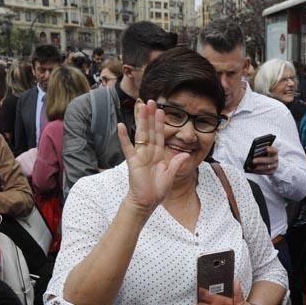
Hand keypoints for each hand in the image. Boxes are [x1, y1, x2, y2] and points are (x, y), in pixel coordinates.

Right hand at [118, 100, 189, 214]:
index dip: (160, 123)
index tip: (161, 110)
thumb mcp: (170, 175)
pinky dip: (124, 137)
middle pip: (149, 130)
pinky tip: (120, 125)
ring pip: (141, 134)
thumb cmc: (156, 190)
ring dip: (141, 120)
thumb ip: (176, 163)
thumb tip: (185, 154)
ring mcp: (140, 156)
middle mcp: (148, 152)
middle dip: (150, 116)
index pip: (159, 135)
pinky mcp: (133, 162)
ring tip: (140, 106)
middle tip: (150, 101)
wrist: (146, 202)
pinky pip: (128, 148)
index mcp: (158, 154)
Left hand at [251, 145, 278, 174]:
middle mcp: (276, 158)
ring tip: (253, 167)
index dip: (271, 149)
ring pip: (268, 167)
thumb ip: (260, 150)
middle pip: (270, 160)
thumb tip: (254, 152)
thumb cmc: (264, 153)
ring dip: (260, 167)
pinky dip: (260, 171)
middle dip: (261, 160)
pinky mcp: (272, 171)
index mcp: (275, 152)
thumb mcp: (263, 150)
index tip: (266, 148)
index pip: (275, 150)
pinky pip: (266, 172)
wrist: (268, 159)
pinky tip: (254, 170)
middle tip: (253, 160)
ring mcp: (275, 165)